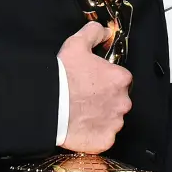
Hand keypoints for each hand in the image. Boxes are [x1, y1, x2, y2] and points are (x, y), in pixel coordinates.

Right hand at [58, 22, 132, 153]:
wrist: (48, 104)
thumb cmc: (64, 74)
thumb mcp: (77, 43)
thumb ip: (94, 33)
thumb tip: (103, 30)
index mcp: (121, 78)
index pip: (120, 79)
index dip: (105, 80)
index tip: (92, 82)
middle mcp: (123, 101)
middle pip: (118, 100)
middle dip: (105, 99)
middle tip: (85, 98)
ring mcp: (115, 123)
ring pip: (112, 119)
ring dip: (101, 117)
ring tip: (81, 113)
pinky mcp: (105, 140)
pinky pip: (104, 138)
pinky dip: (95, 135)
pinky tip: (82, 127)